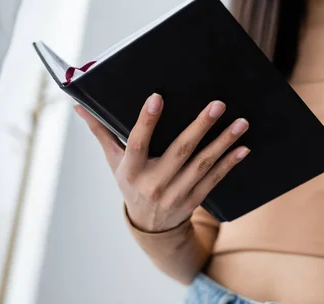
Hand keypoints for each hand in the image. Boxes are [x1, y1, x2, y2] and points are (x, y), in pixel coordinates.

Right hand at [74, 94, 249, 231]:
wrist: (149, 226)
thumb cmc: (131, 183)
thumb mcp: (114, 161)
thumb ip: (102, 132)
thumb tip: (79, 106)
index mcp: (131, 170)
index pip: (137, 143)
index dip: (146, 120)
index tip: (158, 97)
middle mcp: (154, 183)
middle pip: (180, 151)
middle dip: (200, 126)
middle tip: (217, 104)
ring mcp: (176, 193)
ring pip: (202, 164)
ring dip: (223, 142)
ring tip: (240, 123)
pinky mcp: (194, 199)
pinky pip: (214, 179)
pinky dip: (230, 163)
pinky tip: (243, 148)